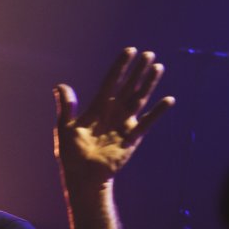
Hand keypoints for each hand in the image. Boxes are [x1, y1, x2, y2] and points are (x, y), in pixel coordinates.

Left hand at [56, 47, 174, 188]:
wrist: (83, 177)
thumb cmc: (71, 155)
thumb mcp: (65, 128)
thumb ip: (67, 107)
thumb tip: (60, 86)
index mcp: (97, 107)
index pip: (111, 81)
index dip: (120, 66)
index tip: (130, 51)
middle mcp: (113, 112)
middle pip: (128, 87)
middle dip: (138, 71)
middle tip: (148, 54)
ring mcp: (123, 124)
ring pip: (139, 99)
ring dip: (149, 84)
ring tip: (158, 67)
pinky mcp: (132, 138)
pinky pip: (147, 122)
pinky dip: (157, 112)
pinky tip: (168, 100)